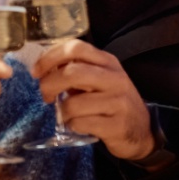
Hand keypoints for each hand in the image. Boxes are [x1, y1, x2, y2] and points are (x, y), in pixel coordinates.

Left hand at [31, 40, 154, 160]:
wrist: (141, 131)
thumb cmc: (113, 102)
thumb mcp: (101, 80)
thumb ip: (77, 71)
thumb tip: (44, 69)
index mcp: (108, 62)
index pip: (75, 48)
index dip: (50, 57)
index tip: (37, 71)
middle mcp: (115, 78)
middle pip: (71, 73)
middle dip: (49, 85)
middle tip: (45, 95)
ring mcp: (117, 102)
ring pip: (73, 104)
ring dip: (62, 112)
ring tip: (68, 115)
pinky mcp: (116, 125)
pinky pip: (80, 124)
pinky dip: (72, 125)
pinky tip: (79, 125)